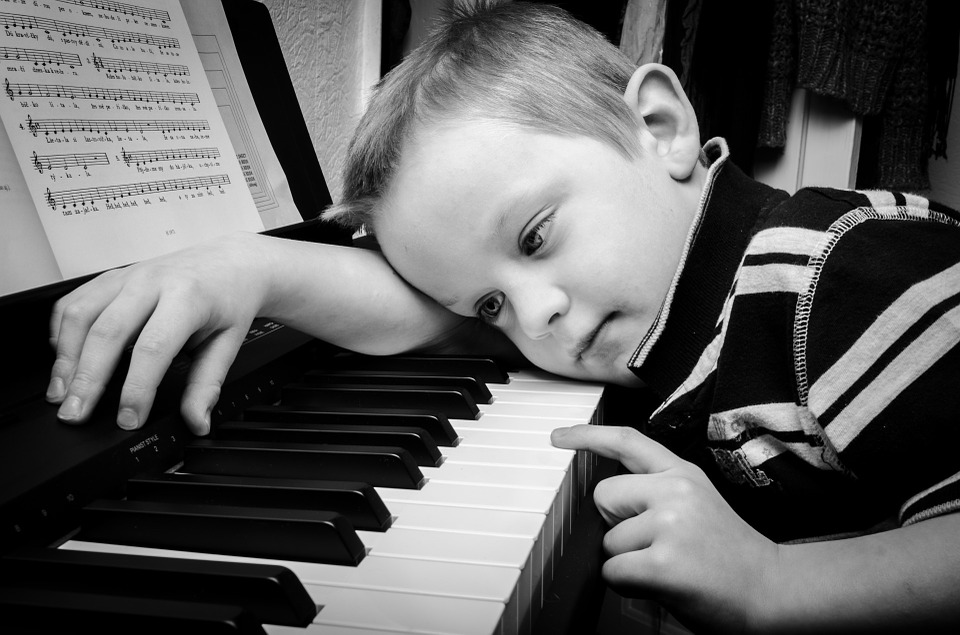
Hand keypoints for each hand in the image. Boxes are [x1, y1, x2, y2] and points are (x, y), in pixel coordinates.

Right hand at [47, 231, 270, 434]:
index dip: (137, 388)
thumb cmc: (229, 298)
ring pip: (81, 314)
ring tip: (61, 393)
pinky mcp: (111, 277)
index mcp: (187, 297)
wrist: (230, 261)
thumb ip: (208, 384)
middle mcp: (151, 282)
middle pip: (107, 332)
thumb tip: (196, 421)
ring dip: (65, 357)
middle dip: (87, 379)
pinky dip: (62, 332)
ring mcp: (127, 276)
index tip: (129, 419)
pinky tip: (63, 359)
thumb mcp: (229, 342)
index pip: (153, 348)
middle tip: (76, 414)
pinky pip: (74, 301)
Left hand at [551, 424, 779, 633]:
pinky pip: (612, 572)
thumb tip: (605, 498)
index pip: (628, 441)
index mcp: (682, 474)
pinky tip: (664, 584)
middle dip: (617, 526)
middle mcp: (675, 491)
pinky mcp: (662, 562)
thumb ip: (656, 492)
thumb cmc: (728, 555)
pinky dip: (629, 585)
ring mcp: (669, 524)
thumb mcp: (697, 503)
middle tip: (657, 545)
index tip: (559, 437)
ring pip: (608, 542)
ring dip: (628, 562)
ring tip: (669, 566)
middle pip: (603, 497)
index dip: (588, 436)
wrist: (771, 591)